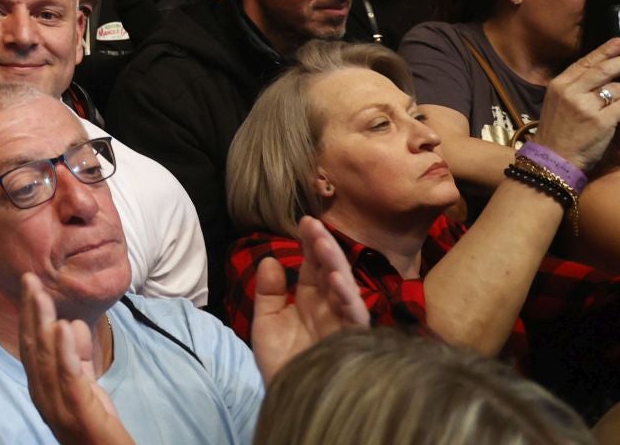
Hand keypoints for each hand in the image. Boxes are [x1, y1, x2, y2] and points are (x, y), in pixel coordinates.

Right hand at [17, 274, 136, 444]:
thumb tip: (67, 322)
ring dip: (41, 324)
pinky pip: (68, 378)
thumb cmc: (98, 424)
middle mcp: (44, 398)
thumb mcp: (86, 384)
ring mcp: (58, 408)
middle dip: (30, 313)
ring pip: (45, 360)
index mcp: (44, 388)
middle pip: (33, 349)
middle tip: (30, 279)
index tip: (30, 285)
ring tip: (40, 295)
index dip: (29, 315)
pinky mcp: (79, 415)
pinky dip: (64, 351)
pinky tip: (61, 326)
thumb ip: (77, 357)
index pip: (32, 347)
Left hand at [249, 216, 369, 381]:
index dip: (309, 244)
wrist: (290, 398)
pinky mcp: (352, 340)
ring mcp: (342, 322)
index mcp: (310, 299)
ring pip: (345, 287)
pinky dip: (347, 298)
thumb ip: (268, 292)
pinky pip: (354, 316)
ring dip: (335, 265)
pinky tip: (337, 282)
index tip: (305, 221)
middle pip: (330, 271)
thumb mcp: (266, 322)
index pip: (312, 266)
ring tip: (324, 245)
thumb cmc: (280, 362)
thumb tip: (269, 260)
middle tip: (314, 225)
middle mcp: (329, 307)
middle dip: (323, 247)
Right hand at [536, 40, 619, 172]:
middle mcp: (571, 92)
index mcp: (559, 85)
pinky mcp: (601, 121)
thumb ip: (574, 89)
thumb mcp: (558, 104)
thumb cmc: (558, 132)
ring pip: (618, 88)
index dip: (604, 51)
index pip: (585, 62)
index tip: (619, 42)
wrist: (553, 159)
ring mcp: (586, 106)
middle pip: (604, 70)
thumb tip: (598, 77)